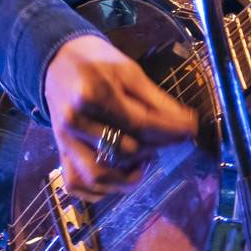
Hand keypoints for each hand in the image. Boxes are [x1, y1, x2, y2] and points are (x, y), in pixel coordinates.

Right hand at [43, 32, 197, 198]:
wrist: (58, 60)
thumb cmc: (97, 63)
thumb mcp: (128, 70)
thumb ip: (155, 99)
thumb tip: (186, 124)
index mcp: (92, 94)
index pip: (140, 123)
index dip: (170, 131)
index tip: (191, 131)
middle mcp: (75, 122)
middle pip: (124, 150)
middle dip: (154, 148)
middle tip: (169, 138)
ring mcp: (64, 141)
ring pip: (100, 176)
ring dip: (129, 175)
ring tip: (145, 158)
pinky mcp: (60, 153)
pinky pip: (79, 184)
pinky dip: (102, 189)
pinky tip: (120, 172)